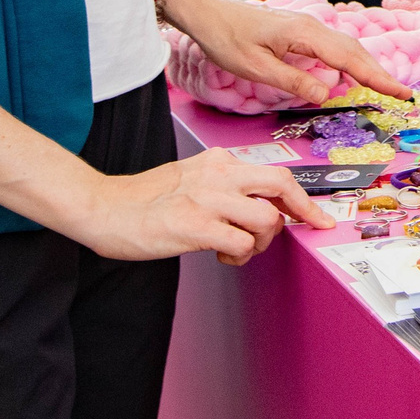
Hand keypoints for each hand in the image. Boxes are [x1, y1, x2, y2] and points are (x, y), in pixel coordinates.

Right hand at [77, 149, 334, 266]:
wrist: (103, 206)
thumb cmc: (144, 199)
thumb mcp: (190, 178)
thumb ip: (223, 186)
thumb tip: (258, 206)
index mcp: (219, 161)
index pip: (275, 173)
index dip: (302, 197)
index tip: (317, 216)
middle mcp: (218, 174)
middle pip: (282, 184)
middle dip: (301, 210)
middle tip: (304, 229)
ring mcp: (207, 199)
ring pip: (266, 220)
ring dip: (260, 244)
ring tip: (238, 250)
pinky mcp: (194, 226)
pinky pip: (240, 244)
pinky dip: (239, 257)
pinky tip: (222, 257)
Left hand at [171, 0, 412, 103]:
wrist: (209, 15)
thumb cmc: (227, 40)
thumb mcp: (256, 68)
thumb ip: (293, 81)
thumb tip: (326, 95)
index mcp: (304, 35)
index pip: (349, 60)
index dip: (377, 78)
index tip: (400, 93)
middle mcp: (312, 27)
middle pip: (355, 52)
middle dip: (381, 74)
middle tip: (403, 96)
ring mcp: (308, 28)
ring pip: (347, 48)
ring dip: (367, 68)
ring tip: (385, 89)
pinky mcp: (301, 32)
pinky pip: (334, 48)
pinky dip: (350, 62)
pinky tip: (351, 76)